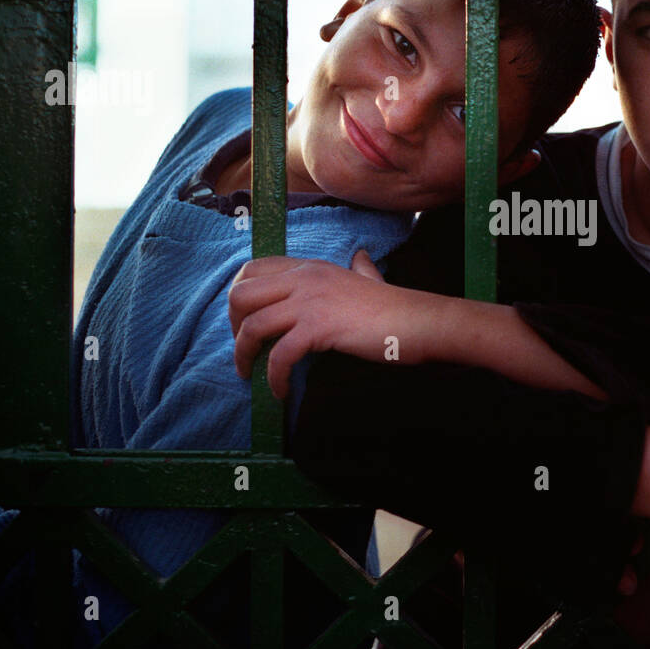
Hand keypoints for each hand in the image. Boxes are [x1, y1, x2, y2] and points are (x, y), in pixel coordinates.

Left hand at [228, 251, 430, 398]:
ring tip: (250, 375)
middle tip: (244, 350)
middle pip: (241, 294)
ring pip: (252, 326)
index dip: (238, 297)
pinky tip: (280, 390)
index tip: (243, 322)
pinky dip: (274, 377)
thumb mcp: (370, 278)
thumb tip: (362, 258)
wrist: (417, 321)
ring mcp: (310, 302)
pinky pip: (279, 355)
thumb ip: (360, 268)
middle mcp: (304, 279)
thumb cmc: (395, 306)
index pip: (252, 269)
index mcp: (309, 267)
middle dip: (232, 326)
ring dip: (243, 356)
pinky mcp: (319, 327)